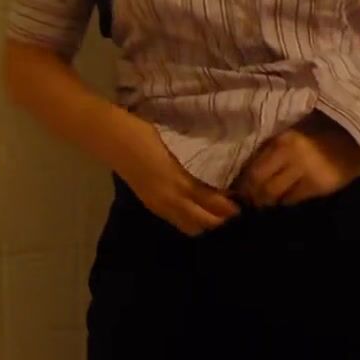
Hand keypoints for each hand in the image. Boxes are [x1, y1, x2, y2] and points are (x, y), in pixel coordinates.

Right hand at [114, 121, 240, 236]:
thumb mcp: (179, 145)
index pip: (212, 203)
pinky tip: (198, 211)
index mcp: (179, 181)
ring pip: (191, 226)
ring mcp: (160, 204)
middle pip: (204, 221)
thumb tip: (223, 176)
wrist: (114, 138)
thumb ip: (201, 162)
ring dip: (207, 223)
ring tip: (220, 213)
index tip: (246, 201)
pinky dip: (192, 222)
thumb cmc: (148, 133)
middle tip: (237, 210)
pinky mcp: (152, 205)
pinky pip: (178, 222)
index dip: (230, 206)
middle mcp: (171, 199)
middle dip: (222, 219)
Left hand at [233, 112, 359, 207]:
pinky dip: (284, 202)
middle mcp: (290, 155)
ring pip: (275, 194)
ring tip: (264, 202)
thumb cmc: (318, 135)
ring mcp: (305, 171)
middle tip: (248, 200)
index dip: (242, 182)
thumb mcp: (291, 136)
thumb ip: (272, 150)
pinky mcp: (317, 185)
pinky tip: (283, 200)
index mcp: (281, 141)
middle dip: (252, 195)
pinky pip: (292, 200)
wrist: (354, 141)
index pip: (253, 168)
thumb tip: (247, 170)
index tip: (237, 189)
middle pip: (261, 183)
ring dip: (267, 201)